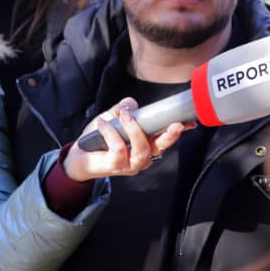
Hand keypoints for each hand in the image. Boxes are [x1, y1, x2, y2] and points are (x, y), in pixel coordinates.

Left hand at [62, 98, 188, 181]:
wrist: (79, 157)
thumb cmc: (99, 139)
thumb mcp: (113, 119)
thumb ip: (123, 109)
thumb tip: (131, 104)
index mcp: (147, 146)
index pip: (166, 139)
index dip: (178, 131)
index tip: (190, 122)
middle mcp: (142, 158)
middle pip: (160, 147)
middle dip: (170, 136)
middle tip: (176, 124)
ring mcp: (130, 165)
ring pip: (142, 150)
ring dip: (135, 130)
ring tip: (125, 116)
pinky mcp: (114, 166)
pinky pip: (118, 149)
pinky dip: (111, 133)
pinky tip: (104, 123)